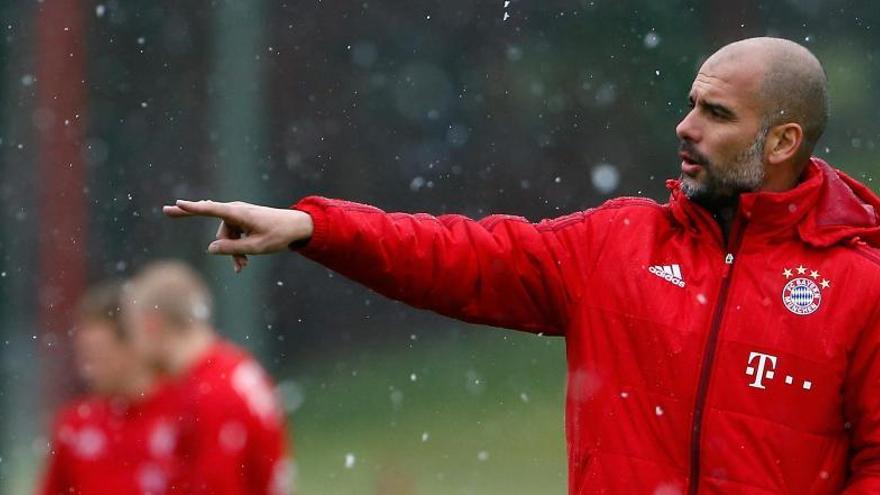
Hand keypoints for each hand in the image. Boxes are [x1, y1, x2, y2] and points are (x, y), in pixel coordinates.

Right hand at [163, 200, 313, 272]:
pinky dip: (237, 248)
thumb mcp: (256, 247)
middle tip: (166, 210)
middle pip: (214, 225)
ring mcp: (239, 216)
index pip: (211, 210)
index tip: (178, 204)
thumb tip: (210, 248)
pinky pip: (233, 237)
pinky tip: (243, 264)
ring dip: (232, 252)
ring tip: (243, 267)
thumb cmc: (278, 235)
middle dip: (197, 224)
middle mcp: (236, 211)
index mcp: (239, 214)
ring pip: (225, 237)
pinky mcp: (243, 222)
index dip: (193, 209)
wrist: (297, 227)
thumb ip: (232, 249)